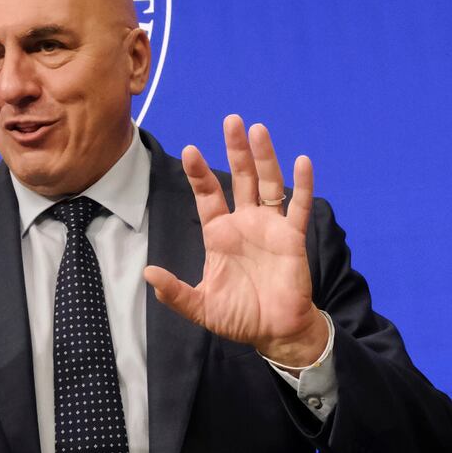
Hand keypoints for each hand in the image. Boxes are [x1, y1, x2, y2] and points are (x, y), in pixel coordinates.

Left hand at [143, 114, 328, 367]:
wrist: (274, 332)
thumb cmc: (238, 317)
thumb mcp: (201, 307)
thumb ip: (175, 292)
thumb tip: (148, 273)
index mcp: (220, 234)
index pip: (208, 196)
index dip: (199, 174)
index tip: (190, 150)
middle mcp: (245, 223)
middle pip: (240, 178)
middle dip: (235, 150)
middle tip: (231, 120)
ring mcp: (270, 227)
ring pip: (269, 183)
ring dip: (264, 157)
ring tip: (258, 129)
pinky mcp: (293, 237)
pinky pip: (298, 206)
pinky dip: (303, 184)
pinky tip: (303, 161)